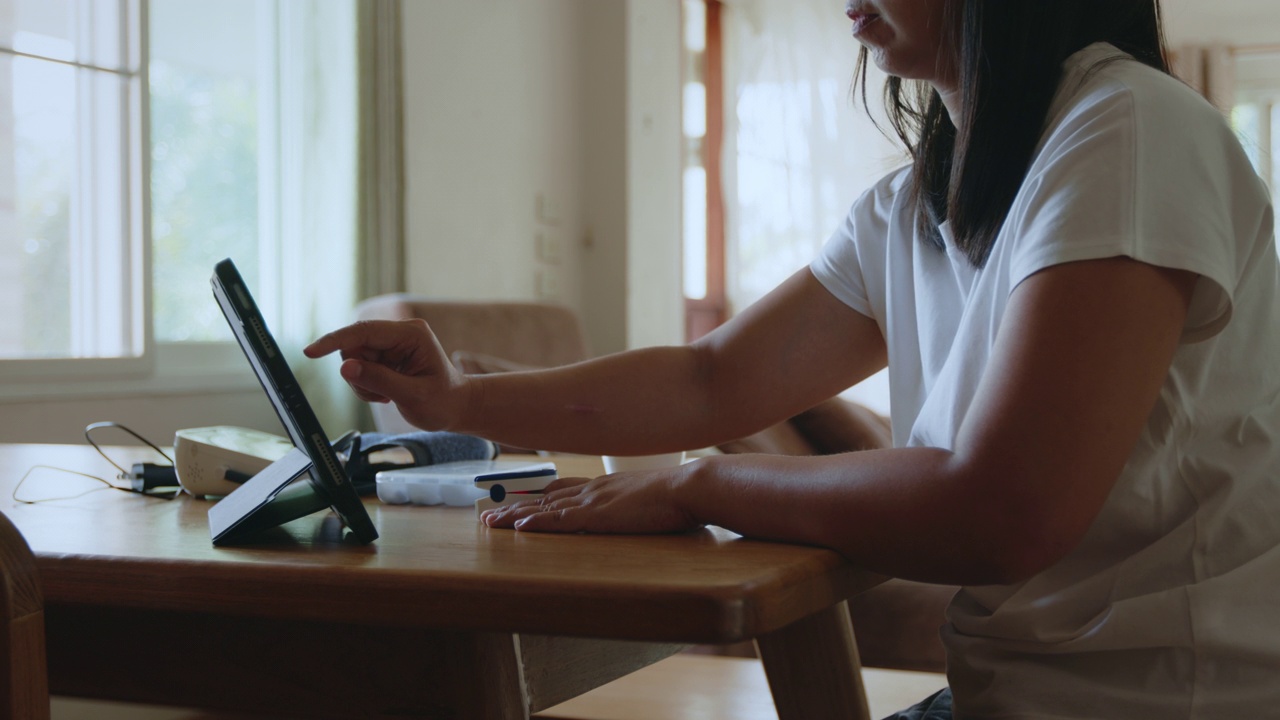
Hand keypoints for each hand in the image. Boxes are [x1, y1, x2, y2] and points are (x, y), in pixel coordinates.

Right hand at [304, 319, 470, 430]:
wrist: (456, 407)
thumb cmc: (443, 401)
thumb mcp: (413, 396)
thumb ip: (379, 380)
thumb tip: (345, 368)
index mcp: (411, 334)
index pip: (364, 331)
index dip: (335, 341)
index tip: (311, 352)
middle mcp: (400, 333)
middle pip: (354, 346)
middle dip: (358, 374)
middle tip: (379, 395)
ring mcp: (391, 344)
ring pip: (353, 359)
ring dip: (362, 383)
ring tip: (386, 395)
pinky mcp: (385, 356)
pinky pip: (359, 368)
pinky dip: (365, 385)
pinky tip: (386, 393)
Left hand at [480, 466, 702, 533]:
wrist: (690, 487)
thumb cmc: (681, 495)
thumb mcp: (654, 498)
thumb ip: (640, 504)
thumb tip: (644, 512)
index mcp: (606, 486)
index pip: (564, 489)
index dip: (538, 496)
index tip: (519, 500)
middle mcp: (594, 489)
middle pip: (545, 496)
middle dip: (515, 505)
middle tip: (490, 513)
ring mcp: (594, 501)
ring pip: (544, 507)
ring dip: (515, 514)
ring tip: (490, 522)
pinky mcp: (598, 515)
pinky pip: (560, 520)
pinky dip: (537, 522)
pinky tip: (518, 525)